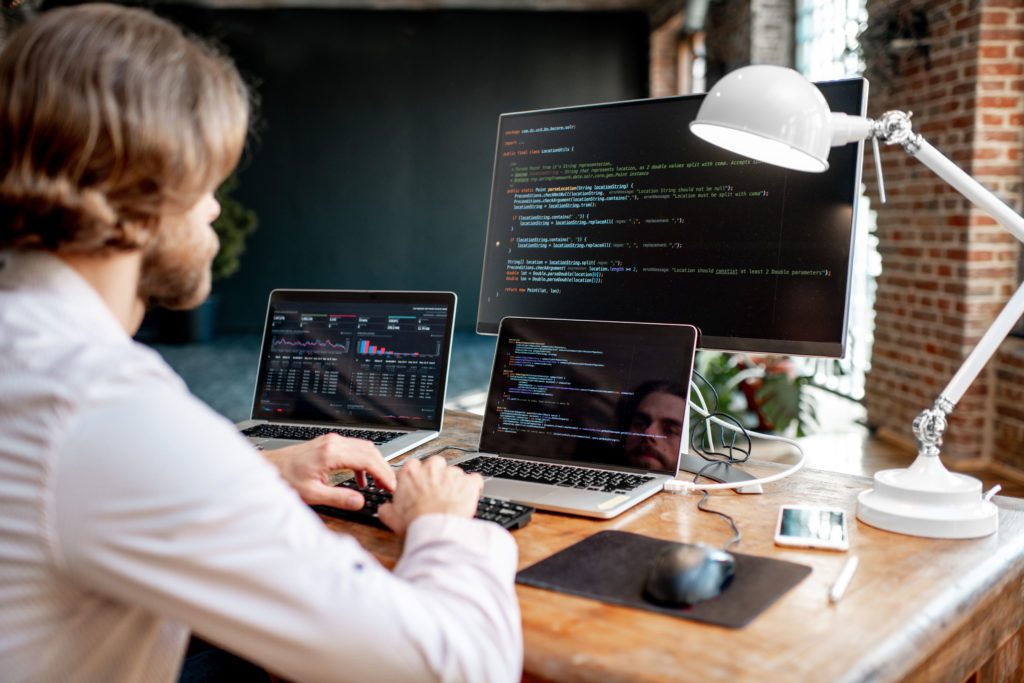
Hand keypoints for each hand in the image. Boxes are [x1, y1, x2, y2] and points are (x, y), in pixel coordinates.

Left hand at [263, 434, 395, 509]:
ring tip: (380, 483)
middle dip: (384, 469)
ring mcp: (332, 441)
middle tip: (391, 486)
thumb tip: (359, 502)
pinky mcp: (330, 444)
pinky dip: (364, 462)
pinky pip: (355, 449)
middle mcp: (334, 442)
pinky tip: (361, 478)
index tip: (391, 486)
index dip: (383, 474)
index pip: (368, 460)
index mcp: (331, 453)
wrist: (270, 467)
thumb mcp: (312, 494)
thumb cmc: (285, 478)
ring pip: (364, 448)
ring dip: (375, 464)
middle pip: (370, 451)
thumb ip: (338, 498)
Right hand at [377, 456, 483, 535]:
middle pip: (436, 465)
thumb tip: (385, 509)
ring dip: (454, 484)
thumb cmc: (415, 523)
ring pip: (455, 473)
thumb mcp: (392, 517)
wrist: (436, 531)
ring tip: (452, 501)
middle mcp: (432, 467)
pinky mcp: (469, 482)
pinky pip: (474, 480)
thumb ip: (387, 509)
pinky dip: (473, 487)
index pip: (413, 467)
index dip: (417, 478)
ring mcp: (452, 473)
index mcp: (411, 472)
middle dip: (437, 477)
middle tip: (436, 493)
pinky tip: (469, 497)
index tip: (419, 488)